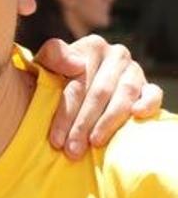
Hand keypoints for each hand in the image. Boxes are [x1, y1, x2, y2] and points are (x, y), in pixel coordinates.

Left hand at [35, 36, 162, 159]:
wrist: (74, 83)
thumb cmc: (55, 77)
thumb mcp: (45, 65)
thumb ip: (52, 57)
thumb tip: (76, 64)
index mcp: (92, 46)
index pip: (78, 83)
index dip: (66, 113)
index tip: (56, 139)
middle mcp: (116, 55)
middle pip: (99, 92)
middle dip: (83, 124)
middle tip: (72, 150)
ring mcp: (134, 69)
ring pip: (123, 95)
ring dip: (108, 122)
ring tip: (94, 143)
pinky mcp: (148, 85)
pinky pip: (153, 93)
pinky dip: (148, 104)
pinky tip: (136, 115)